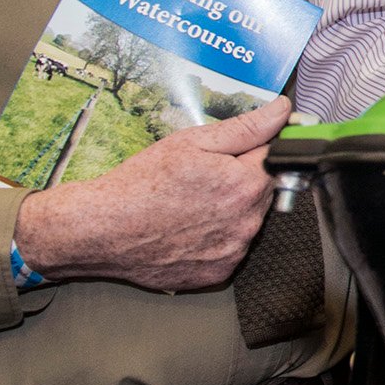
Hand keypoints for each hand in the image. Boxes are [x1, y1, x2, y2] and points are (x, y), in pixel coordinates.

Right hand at [13, 98, 291, 291]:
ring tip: (192, 204)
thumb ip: (246, 127)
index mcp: (247, 185)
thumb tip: (283, 111)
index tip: (236, 151)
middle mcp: (248, 222)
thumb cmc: (142, 183)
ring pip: (249, 221)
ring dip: (232, 211)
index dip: (256, 150)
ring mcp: (234, 252)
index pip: (276, 158)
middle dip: (243, 180)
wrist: (101, 230)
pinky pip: (231, 249)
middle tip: (204, 178)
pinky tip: (189, 229)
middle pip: (264, 191)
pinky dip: (217, 238)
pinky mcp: (219, 274)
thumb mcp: (192, 142)